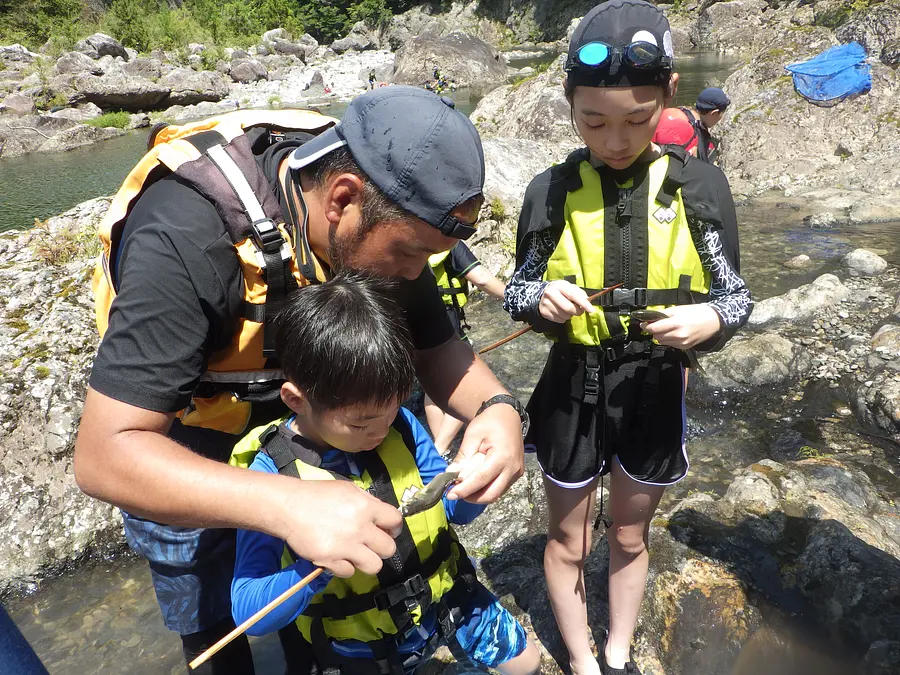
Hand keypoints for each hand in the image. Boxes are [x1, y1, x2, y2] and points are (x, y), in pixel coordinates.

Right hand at [275, 479, 402, 577]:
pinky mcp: (330, 560)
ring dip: (368, 561)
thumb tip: (383, 516)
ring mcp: (345, 546)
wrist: (288, 507)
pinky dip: (344, 566)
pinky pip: (349, 572)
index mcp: (366, 507)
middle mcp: (359, 528)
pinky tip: (337, 556)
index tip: (388, 530)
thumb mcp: (347, 488)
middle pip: (389, 548)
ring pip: (374, 566)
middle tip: (371, 544)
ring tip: (358, 554)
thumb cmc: (317, 494)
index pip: (396, 521)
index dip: (394, 527)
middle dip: (382, 547)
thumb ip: (367, 501)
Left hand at [447, 402, 523, 503]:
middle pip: (491, 494)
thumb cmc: (489, 421)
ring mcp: (517, 472)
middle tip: (455, 493)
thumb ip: (463, 457)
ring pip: (496, 494)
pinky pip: (501, 488)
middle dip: (472, 497)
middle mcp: (513, 468)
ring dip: (479, 495)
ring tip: (463, 487)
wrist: (507, 415)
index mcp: (502, 456)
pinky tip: (475, 482)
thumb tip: (451, 475)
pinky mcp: (517, 473)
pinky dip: (486, 489)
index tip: (449, 494)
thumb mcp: (472, 435)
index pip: (481, 480)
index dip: (464, 489)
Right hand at [538, 280, 595, 322]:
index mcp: (559, 285)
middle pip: (569, 308)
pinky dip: (563, 318)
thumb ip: (580, 293)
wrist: (543, 294)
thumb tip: (587, 301)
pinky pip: (560, 320)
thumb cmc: (561, 291)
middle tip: (580, 310)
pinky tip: (561, 312)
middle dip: (578, 311)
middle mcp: (551, 293)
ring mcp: (546, 304)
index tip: (591, 310)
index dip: (583, 303)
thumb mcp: (570, 287)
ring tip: (567, 309)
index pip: (573, 295)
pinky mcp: (544, 312)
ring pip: (565, 316)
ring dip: (570, 315)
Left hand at [639, 304, 721, 348]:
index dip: (646, 326)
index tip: (643, 323)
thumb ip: (663, 314)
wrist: (714, 321)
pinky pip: (670, 344)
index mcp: (677, 323)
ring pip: (662, 341)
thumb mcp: (679, 309)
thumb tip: (650, 318)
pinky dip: (668, 339)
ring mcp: (682, 343)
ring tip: (666, 328)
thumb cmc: (696, 312)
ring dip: (660, 335)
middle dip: (653, 330)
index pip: (655, 328)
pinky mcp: (685, 347)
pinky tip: (673, 333)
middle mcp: (679, 335)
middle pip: (657, 336)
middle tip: (655, 324)